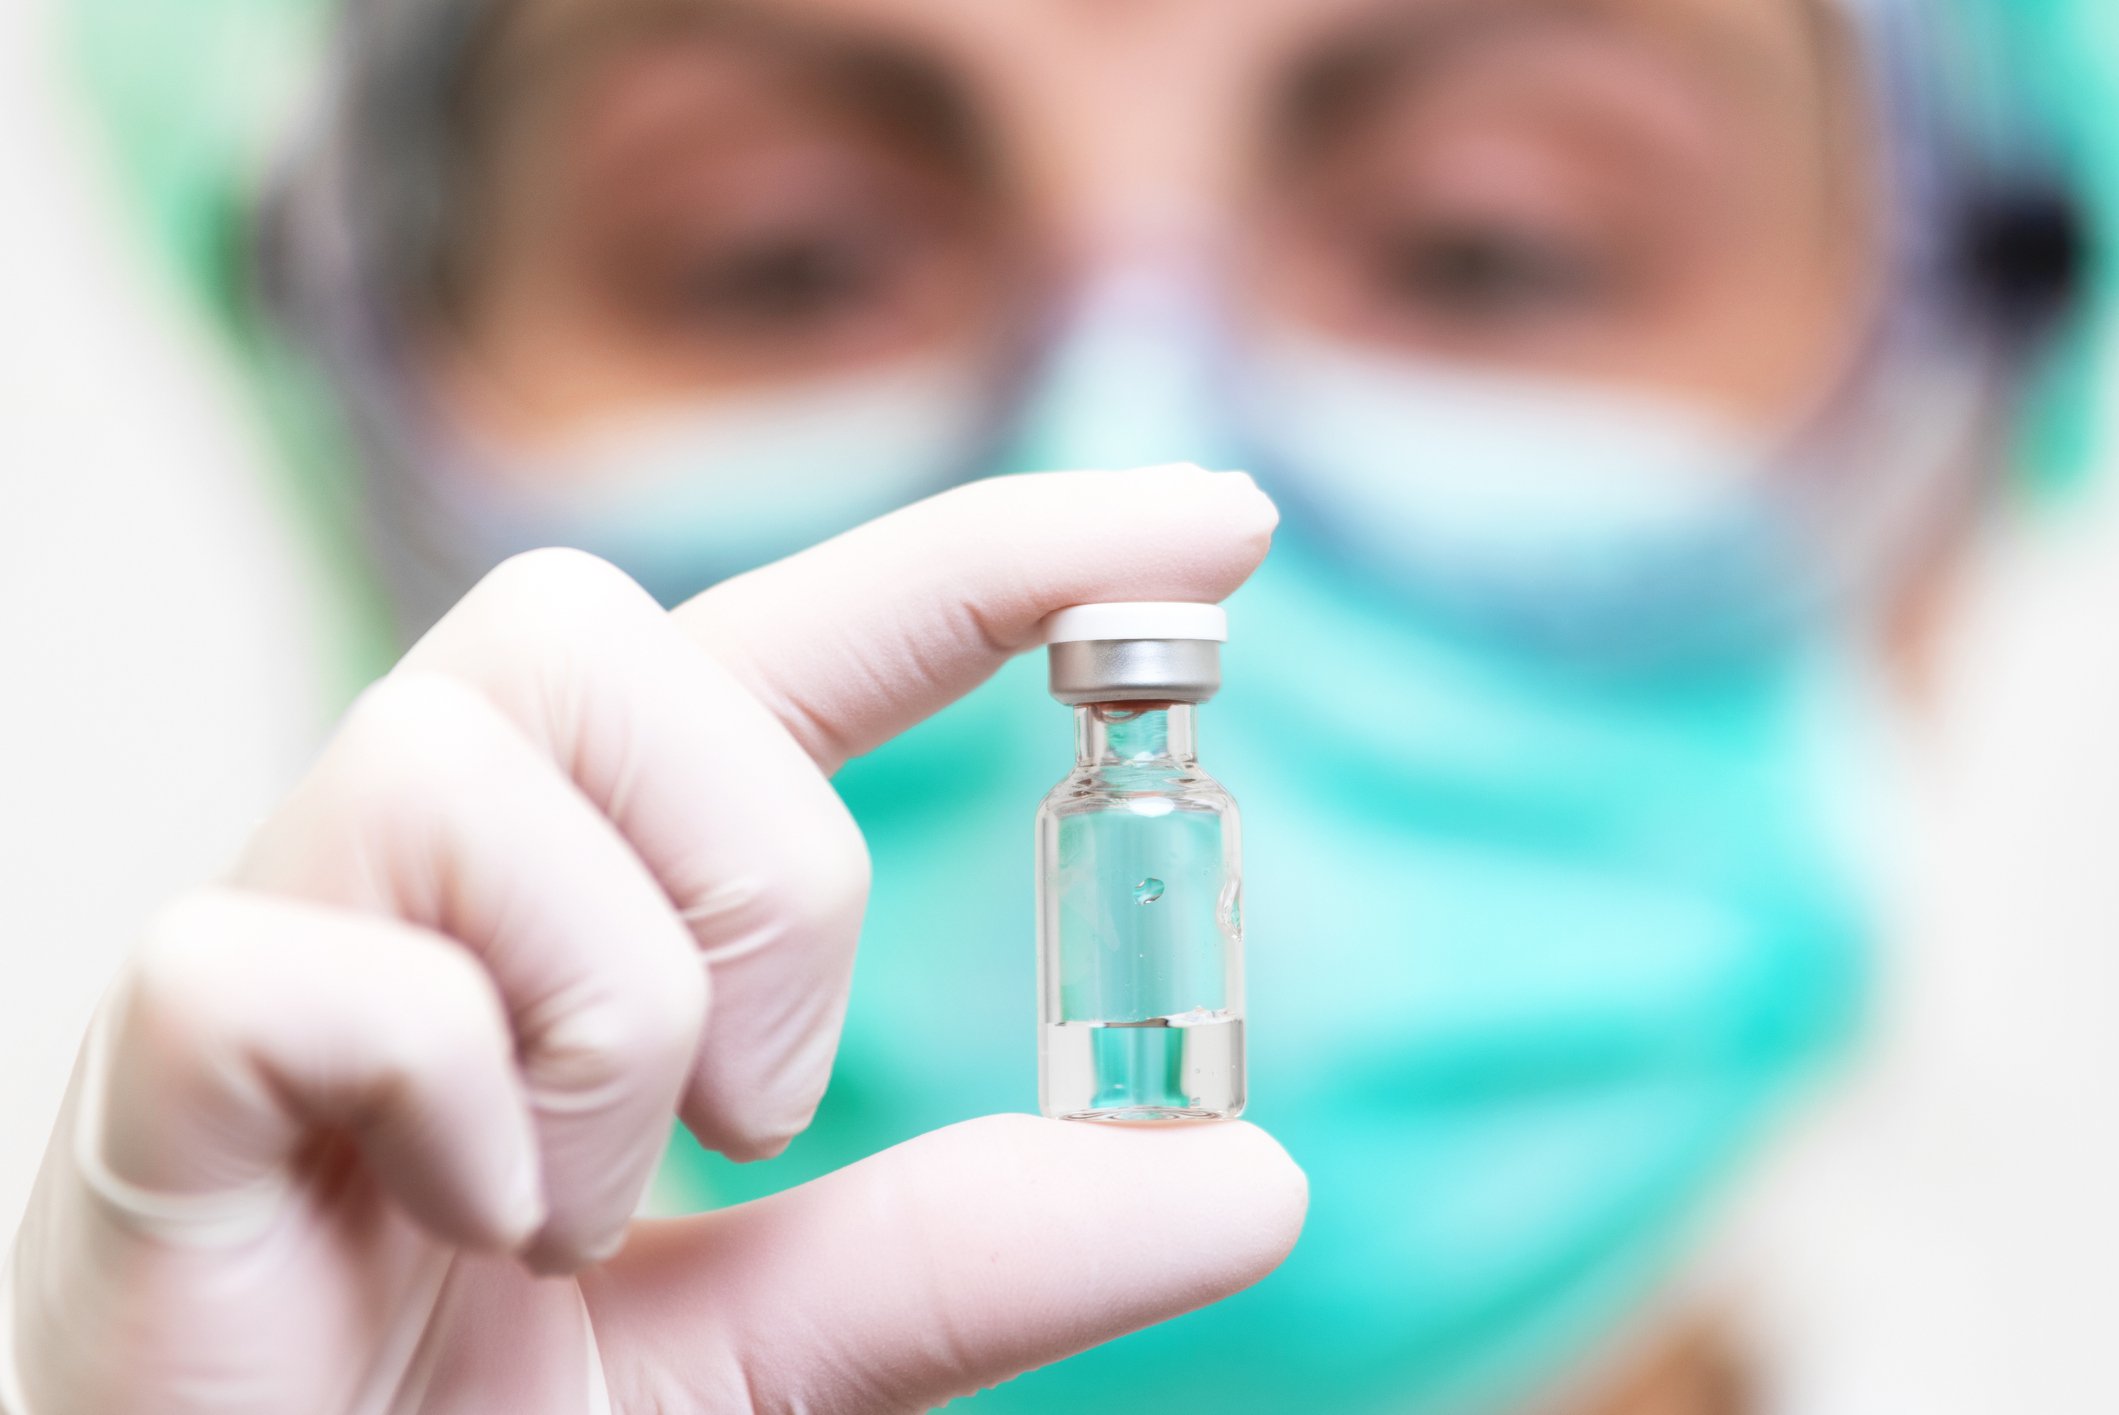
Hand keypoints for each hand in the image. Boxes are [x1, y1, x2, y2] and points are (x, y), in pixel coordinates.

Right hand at [1, 467, 1303, 1414]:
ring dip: (609, 1020)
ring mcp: (277, 931)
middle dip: (766, 873)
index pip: (801, 643)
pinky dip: (458, 1109)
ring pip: (473, 765)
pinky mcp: (158, 1050)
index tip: (1222, 524)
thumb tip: (1251, 1181)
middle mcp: (421, 862)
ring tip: (565, 1213)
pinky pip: (326, 967)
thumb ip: (973, 1250)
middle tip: (753, 1110)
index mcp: (577, 886)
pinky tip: (449, 1222)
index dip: (1005, 559)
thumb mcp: (784, 1342)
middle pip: (616, 638)